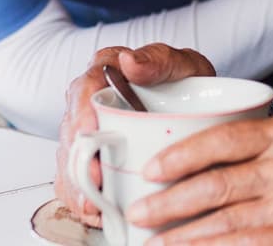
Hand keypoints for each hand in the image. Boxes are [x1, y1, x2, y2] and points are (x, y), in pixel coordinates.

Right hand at [55, 44, 217, 227]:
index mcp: (104, 73)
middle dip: (79, 160)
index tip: (90, 133)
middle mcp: (90, 103)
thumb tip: (129, 61)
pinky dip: (83, 198)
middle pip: (72, 132)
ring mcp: (89, 132)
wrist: (201, 105)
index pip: (83, 90)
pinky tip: (96, 212)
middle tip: (94, 181)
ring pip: (71, 159)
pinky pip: (78, 179)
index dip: (82, 114)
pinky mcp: (94, 158)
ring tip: (94, 206)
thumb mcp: (182, 64)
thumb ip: (158, 60)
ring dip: (78, 185)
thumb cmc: (187, 82)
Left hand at [132, 115, 272, 245]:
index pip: (225, 139)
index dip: (183, 154)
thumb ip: (264, 142)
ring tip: (154, 243)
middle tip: (139, 212)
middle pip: (217, 184)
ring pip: (226, 223)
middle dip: (170, 202)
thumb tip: (203, 155)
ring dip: (183, 236)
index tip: (153, 168)